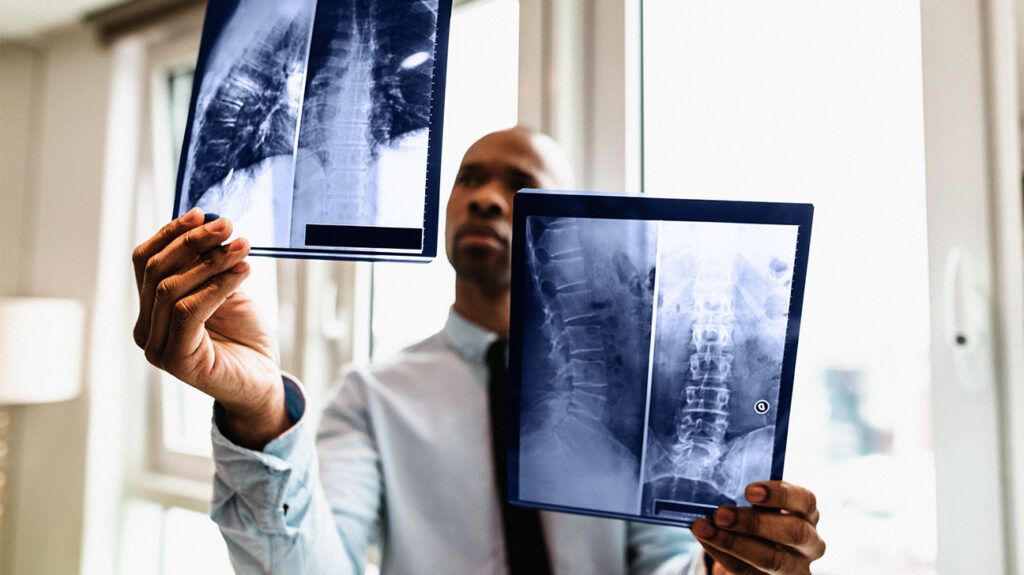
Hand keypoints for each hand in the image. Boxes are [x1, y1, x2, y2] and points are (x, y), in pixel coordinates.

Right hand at [132, 208, 288, 447]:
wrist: (263, 381)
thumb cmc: (244, 337)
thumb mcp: (224, 290)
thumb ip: (206, 265)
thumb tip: (206, 222)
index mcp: (149, 309)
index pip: (145, 261)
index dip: (170, 233)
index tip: (201, 213)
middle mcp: (145, 329)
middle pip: (155, 271)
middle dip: (192, 242)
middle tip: (227, 226)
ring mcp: (156, 347)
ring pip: (170, 288)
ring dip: (210, 262)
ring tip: (243, 247)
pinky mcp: (176, 360)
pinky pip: (189, 311)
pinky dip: (217, 286)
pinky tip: (243, 271)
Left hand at [691, 481, 825, 574]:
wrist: (759, 552)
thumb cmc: (761, 517)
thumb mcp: (764, 506)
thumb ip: (751, 498)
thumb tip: (715, 488)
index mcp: (808, 514)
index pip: (805, 500)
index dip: (778, 495)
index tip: (748, 491)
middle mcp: (810, 543)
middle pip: (793, 532)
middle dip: (754, 522)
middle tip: (721, 513)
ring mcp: (795, 567)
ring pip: (771, 559)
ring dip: (733, 542)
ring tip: (705, 528)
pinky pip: (746, 571)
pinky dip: (723, 554)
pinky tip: (706, 540)